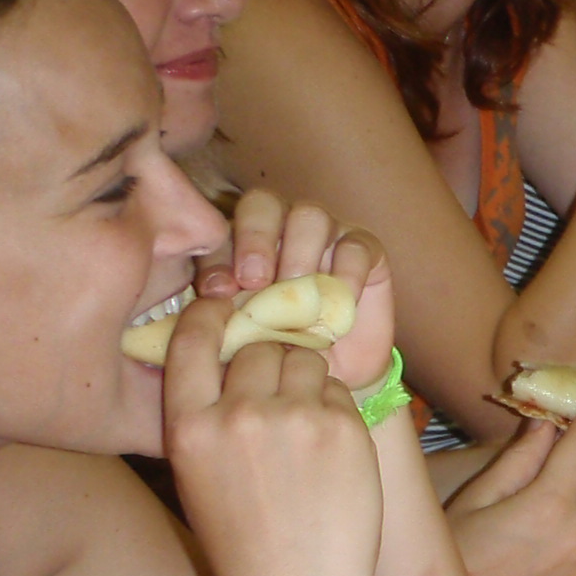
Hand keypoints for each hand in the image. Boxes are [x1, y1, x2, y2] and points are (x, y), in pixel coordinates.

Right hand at [162, 298, 381, 575]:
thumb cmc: (245, 545)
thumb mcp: (199, 477)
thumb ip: (208, 417)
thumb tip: (229, 362)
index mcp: (190, 428)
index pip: (193, 339)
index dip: (212, 316)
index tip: (227, 311)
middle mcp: (239, 414)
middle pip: (261, 347)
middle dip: (273, 361)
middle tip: (283, 394)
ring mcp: (296, 418)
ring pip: (306, 359)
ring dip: (310, 378)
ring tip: (308, 425)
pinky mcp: (345, 427)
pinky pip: (342, 390)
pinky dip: (339, 407)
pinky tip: (332, 449)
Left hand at [192, 188, 393, 393]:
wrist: (332, 372)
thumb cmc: (279, 349)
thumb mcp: (244, 335)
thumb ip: (224, 312)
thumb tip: (210, 299)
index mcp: (241, 243)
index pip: (223, 228)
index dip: (218, 255)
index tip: (217, 293)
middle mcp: (281, 229)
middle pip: (264, 203)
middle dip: (255, 238)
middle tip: (255, 281)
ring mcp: (326, 235)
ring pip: (310, 216)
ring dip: (299, 252)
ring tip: (298, 291)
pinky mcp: (365, 250)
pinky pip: (356, 245)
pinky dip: (347, 272)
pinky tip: (339, 303)